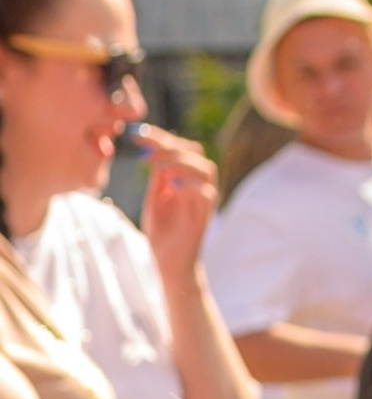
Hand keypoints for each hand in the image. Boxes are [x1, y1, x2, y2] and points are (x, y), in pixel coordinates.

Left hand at [136, 125, 219, 286]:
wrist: (168, 265)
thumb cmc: (162, 234)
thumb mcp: (155, 198)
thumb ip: (158, 177)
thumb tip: (152, 151)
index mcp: (185, 180)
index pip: (180, 148)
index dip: (160, 137)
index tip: (137, 133)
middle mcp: (198, 187)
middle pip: (196, 153)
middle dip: (171, 147)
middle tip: (147, 152)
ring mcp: (203, 202)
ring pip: (206, 169)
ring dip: (182, 163)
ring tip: (160, 169)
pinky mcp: (204, 217)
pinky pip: (207, 193)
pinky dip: (189, 186)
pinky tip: (170, 188)